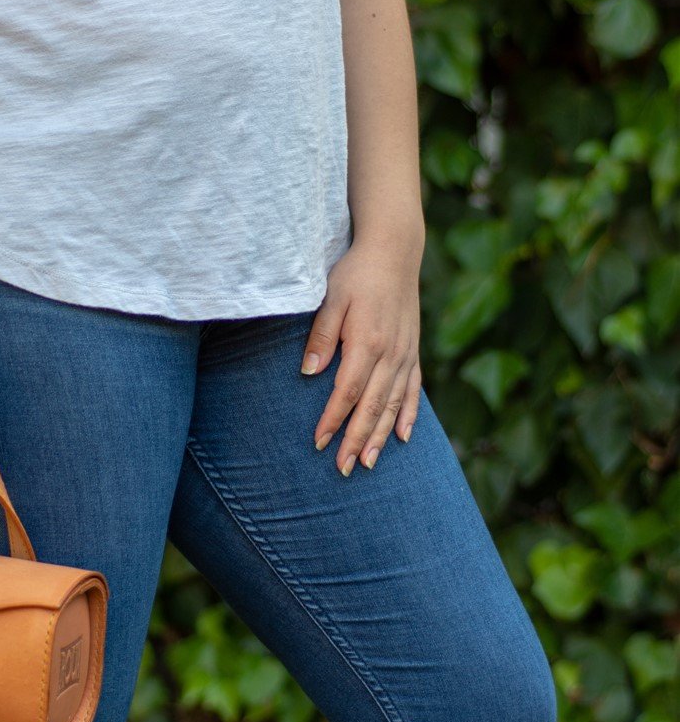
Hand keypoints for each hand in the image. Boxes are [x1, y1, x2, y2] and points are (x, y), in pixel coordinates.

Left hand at [300, 234, 422, 474]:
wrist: (394, 251)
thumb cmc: (356, 273)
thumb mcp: (332, 297)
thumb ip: (321, 335)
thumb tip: (309, 372)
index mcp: (367, 342)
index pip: (347, 392)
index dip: (333, 420)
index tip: (319, 443)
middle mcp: (390, 354)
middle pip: (372, 407)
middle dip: (355, 441)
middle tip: (343, 470)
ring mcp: (405, 355)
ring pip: (393, 405)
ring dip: (380, 437)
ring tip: (367, 464)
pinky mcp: (413, 351)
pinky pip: (413, 391)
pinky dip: (408, 416)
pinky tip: (402, 438)